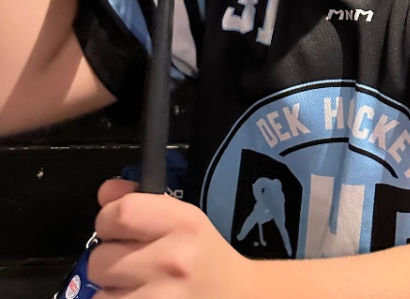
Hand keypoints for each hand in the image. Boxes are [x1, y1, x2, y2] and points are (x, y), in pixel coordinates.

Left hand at [90, 179, 249, 297]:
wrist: (239, 297)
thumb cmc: (206, 258)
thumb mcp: (185, 221)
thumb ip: (142, 203)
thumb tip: (105, 192)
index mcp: (183, 223)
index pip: (121, 213)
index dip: (108, 221)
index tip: (117, 230)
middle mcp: (171, 259)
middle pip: (100, 259)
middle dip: (109, 262)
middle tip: (133, 265)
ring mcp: (160, 298)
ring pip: (99, 295)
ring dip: (112, 292)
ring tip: (137, 289)